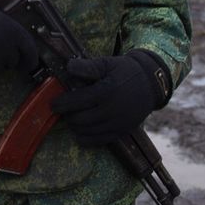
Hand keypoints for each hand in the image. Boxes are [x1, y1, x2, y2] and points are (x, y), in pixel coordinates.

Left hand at [50, 50, 171, 145]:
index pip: (77, 101)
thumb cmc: (126, 71)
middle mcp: (112, 110)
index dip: (61, 104)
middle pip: (79, 119)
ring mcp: (117, 124)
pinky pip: (98, 141)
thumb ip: (88, 66)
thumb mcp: (108, 63)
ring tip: (72, 117)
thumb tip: (68, 67)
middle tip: (62, 110)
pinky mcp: (121, 132)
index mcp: (107, 91)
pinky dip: (85, 138)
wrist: (151, 84)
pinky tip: (80, 131)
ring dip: (75, 126)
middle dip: (67, 115)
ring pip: (87, 132)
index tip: (52, 104)